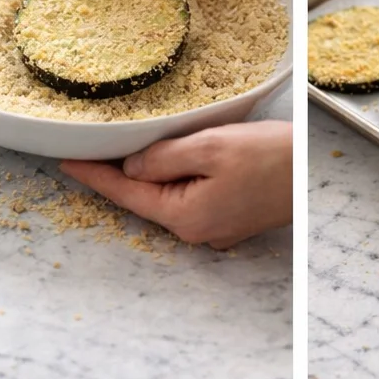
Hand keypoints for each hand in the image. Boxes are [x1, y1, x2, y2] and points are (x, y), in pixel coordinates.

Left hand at [61, 120, 291, 248]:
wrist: (314, 173)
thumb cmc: (273, 158)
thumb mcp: (209, 148)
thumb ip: (163, 158)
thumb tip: (132, 168)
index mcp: (184, 216)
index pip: (125, 193)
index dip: (93, 175)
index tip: (64, 162)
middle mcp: (196, 230)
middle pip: (145, 198)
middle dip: (118, 175)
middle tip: (90, 148)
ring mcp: (214, 228)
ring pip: (168, 197)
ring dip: (150, 174)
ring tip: (128, 148)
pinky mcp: (228, 218)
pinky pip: (190, 197)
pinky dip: (177, 178)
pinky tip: (173, 158)